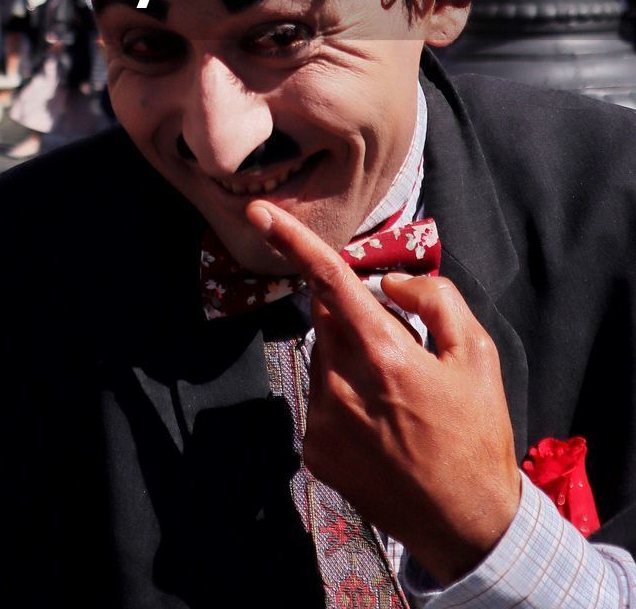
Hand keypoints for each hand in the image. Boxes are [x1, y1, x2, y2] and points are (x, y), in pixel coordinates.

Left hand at [245, 202, 519, 586]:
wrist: (464, 525)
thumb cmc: (476, 434)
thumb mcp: (478, 356)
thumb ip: (435, 301)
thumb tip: (390, 282)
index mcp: (384, 355)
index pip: (329, 282)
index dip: (292, 241)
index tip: (258, 211)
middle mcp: (341, 383)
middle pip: (327, 318)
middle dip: (353, 318)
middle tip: (399, 350)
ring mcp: (322, 419)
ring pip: (323, 358)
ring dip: (349, 361)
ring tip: (395, 401)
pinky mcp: (313, 449)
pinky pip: (320, 400)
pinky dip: (342, 400)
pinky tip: (378, 429)